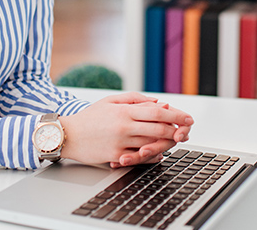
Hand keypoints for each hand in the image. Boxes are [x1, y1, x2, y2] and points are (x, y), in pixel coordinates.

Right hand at [58, 92, 192, 166]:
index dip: (177, 115)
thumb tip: (158, 103)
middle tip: (186, 131)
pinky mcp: (116, 156)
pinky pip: (139, 157)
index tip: (188, 118)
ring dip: (166, 143)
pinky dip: (151, 155)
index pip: (158, 112)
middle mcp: (125, 126)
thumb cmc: (89, 118)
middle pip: (159, 129)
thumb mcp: (111, 101)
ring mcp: (121, 142)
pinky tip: (158, 153)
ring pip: (152, 144)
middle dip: (177, 131)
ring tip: (174, 141)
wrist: (67, 135)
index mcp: (125, 110)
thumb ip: (135, 100)